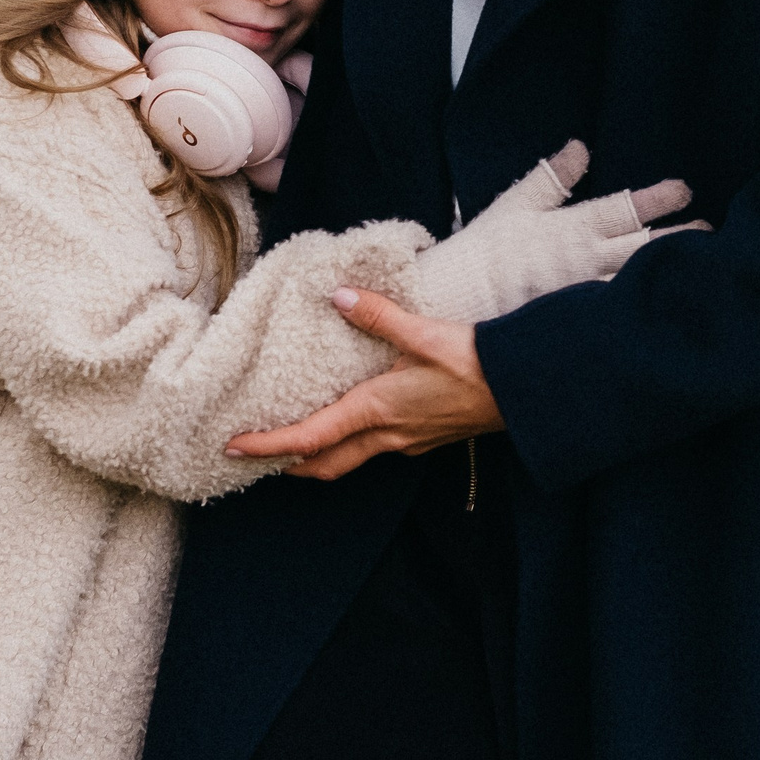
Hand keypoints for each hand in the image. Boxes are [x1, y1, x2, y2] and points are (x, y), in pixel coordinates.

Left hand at [225, 291, 503, 479]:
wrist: (525, 390)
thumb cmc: (475, 364)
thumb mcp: (421, 332)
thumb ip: (375, 314)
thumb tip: (335, 296)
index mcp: (376, 410)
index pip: (308, 438)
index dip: (268, 446)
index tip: (233, 447)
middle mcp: (387, 436)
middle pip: (324, 462)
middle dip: (287, 464)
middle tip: (256, 456)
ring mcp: (408, 442)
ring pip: (350, 459)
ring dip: (319, 456)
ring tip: (296, 441)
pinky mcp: (426, 439)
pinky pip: (376, 450)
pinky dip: (351, 444)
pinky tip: (354, 422)